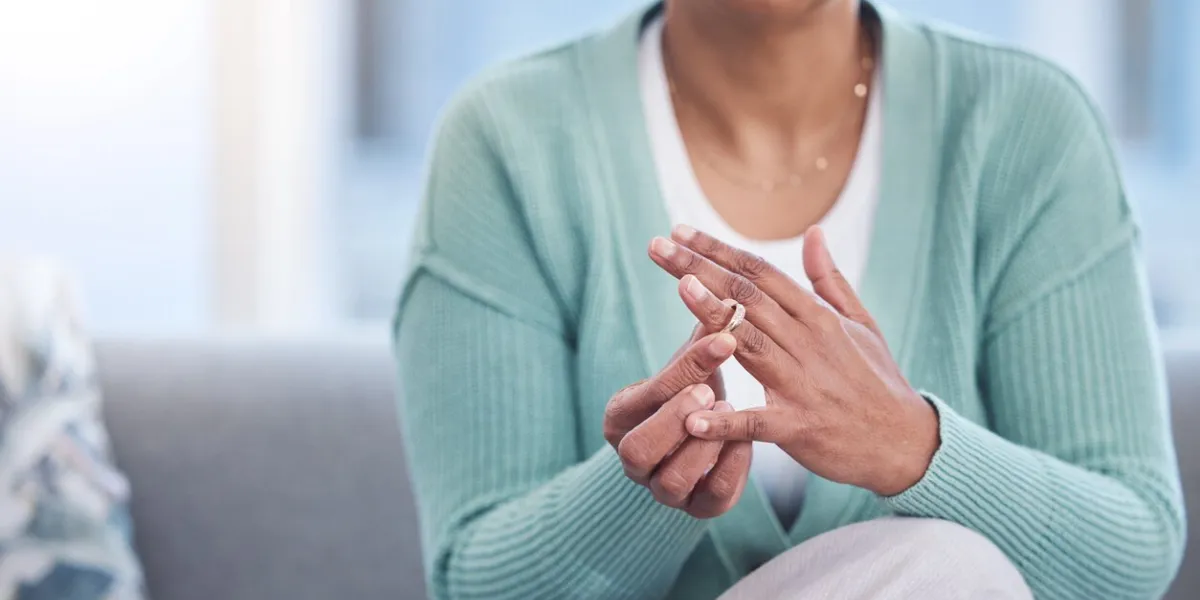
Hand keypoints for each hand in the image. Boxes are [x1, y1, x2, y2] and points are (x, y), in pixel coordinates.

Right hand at [603, 329, 751, 517]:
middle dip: (674, 419)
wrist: (700, 441)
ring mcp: (661, 489)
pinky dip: (729, 471)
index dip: (685, 367)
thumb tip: (711, 279)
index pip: (647, 394)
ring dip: (702, 448)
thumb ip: (698, 334)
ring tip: (729, 413)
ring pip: (669, 483)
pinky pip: (709, 500)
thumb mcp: (687, 366)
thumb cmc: (690, 393)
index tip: (721, 339)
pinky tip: (746, 440)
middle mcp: (632, 459)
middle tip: (708, 391)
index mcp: (621, 417)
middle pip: (637, 449)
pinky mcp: (697, 508)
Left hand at [647, 224, 939, 496]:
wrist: (905, 442)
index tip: (679, 232)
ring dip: (714, 315)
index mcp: (817, 317)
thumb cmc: (877, 380)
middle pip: (746, 296)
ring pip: (750, 342)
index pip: (759, 272)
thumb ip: (828, 280)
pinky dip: (725, 422)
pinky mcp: (798, 427)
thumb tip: (813, 233)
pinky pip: (756, 423)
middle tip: (657, 246)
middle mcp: (808, 342)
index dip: (718, 250)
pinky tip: (693, 417)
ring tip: (681, 289)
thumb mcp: (860, 323)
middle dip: (699, 268)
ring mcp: (803, 384)